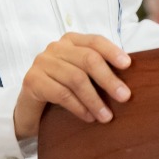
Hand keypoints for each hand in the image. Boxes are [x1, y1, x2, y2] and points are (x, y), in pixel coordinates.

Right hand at [12, 33, 131, 138]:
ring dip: (94, 100)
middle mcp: (55, 48)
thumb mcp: (81, 77)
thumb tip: (129, 80)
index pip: (95, 41)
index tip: (128, 65)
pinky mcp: (32, 80)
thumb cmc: (61, 90)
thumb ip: (98, 72)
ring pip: (76, 78)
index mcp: (70, 41)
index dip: (112, 51)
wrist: (29, 110)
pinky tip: (88, 117)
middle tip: (125, 97)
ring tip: (107, 116)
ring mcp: (41, 62)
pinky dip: (78, 107)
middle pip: (87, 59)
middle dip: (108, 79)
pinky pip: (61, 93)